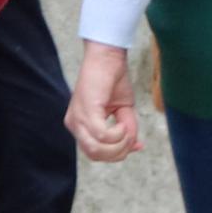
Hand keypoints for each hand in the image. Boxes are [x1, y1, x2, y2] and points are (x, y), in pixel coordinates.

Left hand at [67, 41, 142, 162]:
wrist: (107, 57)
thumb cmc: (113, 79)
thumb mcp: (123, 109)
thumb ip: (126, 129)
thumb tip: (133, 144)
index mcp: (80, 125)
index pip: (94, 152)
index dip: (116, 154)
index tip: (137, 146)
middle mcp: (74, 124)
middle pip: (95, 155)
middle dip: (119, 152)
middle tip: (134, 140)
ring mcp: (77, 119)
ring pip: (97, 150)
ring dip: (119, 144)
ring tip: (128, 129)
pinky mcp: (86, 112)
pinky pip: (102, 136)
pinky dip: (118, 134)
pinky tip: (123, 123)